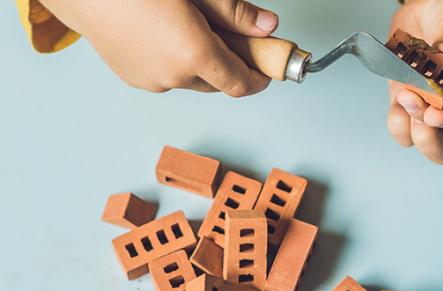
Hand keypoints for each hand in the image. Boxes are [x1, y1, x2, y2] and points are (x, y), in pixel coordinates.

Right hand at [40, 0, 278, 95]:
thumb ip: (234, 13)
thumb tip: (267, 26)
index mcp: (193, 55)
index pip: (240, 83)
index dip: (259, 79)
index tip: (268, 69)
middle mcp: (173, 77)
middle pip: (217, 82)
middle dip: (231, 65)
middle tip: (235, 39)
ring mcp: (150, 81)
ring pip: (192, 80)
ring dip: (202, 64)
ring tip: (195, 31)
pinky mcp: (132, 79)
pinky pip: (167, 77)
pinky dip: (178, 63)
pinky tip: (169, 36)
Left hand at [387, 0, 442, 163]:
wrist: (433, 4)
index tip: (435, 113)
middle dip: (427, 134)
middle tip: (415, 104)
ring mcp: (432, 107)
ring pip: (417, 139)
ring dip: (407, 122)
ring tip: (405, 94)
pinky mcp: (409, 101)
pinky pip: (399, 123)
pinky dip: (395, 112)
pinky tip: (399, 90)